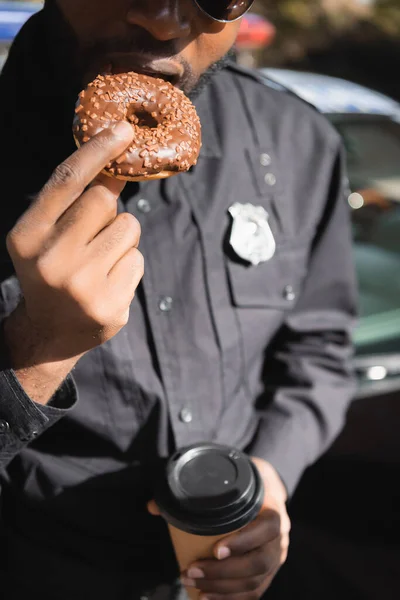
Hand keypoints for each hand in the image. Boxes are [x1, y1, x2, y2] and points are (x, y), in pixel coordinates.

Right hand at [6, 121, 141, 364]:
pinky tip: (108, 282)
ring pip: (129, 228)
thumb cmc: (51, 271)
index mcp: (27, 235)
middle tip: (95, 232)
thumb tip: (114, 163)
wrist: (51, 331)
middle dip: (108, 208)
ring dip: (122, 238)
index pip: (66, 181)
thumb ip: (71, 203)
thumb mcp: (44, 235)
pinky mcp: (110, 306)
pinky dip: (129, 265)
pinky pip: (138, 260)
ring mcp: (82, 286)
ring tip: (100, 261)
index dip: (97, 151)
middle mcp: (51, 260)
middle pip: (104, 200)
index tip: (124, 131)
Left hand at [180, 458, 289, 599]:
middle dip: (222, 572)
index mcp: (274, 511)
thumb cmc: (244, 483)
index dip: (242, 542)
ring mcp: (276, 557)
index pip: (266, 529)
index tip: (215, 550)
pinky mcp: (269, 572)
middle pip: (258, 562)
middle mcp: (279, 538)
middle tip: (191, 570)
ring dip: (222, 589)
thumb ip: (195, 487)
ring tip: (193, 584)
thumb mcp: (228, 476)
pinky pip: (254, 592)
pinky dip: (232, 599)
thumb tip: (154, 506)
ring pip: (254, 581)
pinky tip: (209, 599)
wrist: (267, 489)